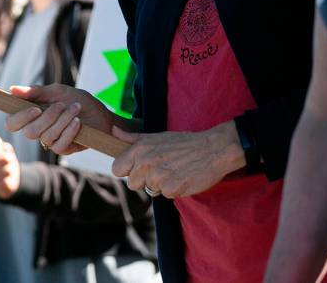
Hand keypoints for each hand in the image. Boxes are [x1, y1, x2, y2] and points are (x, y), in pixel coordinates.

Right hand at [5, 84, 117, 154]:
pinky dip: (69, 131)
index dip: (19, 119)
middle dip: (47, 118)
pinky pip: (59, 145)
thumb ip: (36, 92)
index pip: (12, 123)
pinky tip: (77, 122)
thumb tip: (12, 89)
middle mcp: (37, 129)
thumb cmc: (77, 100)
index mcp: (31, 114)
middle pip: (29, 132)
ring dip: (62, 121)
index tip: (35, 109)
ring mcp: (50, 140)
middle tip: (61, 105)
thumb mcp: (57, 91)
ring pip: (46, 137)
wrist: (101, 114)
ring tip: (75, 108)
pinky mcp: (63, 148)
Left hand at [110, 121, 244, 198]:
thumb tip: (113, 131)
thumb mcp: (156, 136)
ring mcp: (158, 177)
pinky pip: (166, 195)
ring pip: (150, 190)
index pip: (117, 169)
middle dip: (145, 180)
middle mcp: (145, 163)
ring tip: (174, 171)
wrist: (213, 149)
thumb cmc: (184, 142)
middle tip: (162, 169)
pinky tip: (182, 178)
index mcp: (139, 149)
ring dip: (161, 185)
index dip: (127, 171)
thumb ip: (132, 138)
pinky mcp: (171, 189)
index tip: (138, 169)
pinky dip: (174, 190)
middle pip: (133, 184)